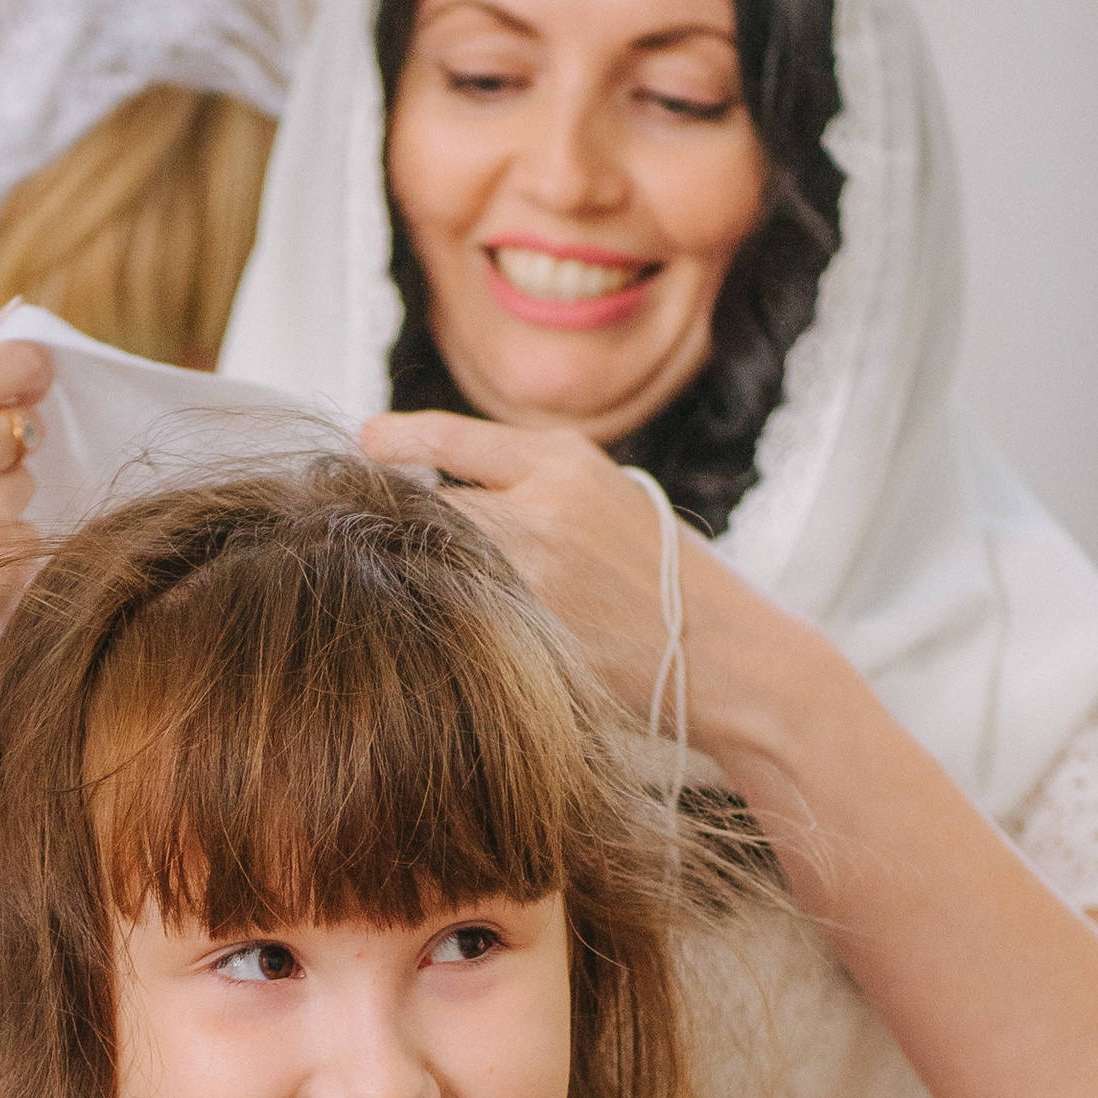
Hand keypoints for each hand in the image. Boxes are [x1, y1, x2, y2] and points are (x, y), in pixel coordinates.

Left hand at [357, 405, 692, 731]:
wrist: (734, 658)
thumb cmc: (668, 581)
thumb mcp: (607, 500)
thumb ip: (532, 486)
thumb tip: (438, 485)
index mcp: (564, 459)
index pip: (447, 439)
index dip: (394, 442)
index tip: (363, 443)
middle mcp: (543, 505)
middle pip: (427, 504)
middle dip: (399, 520)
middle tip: (371, 531)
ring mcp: (533, 573)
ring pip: (437, 563)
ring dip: (419, 576)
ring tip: (413, 589)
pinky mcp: (532, 634)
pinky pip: (459, 618)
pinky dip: (445, 622)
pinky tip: (448, 635)